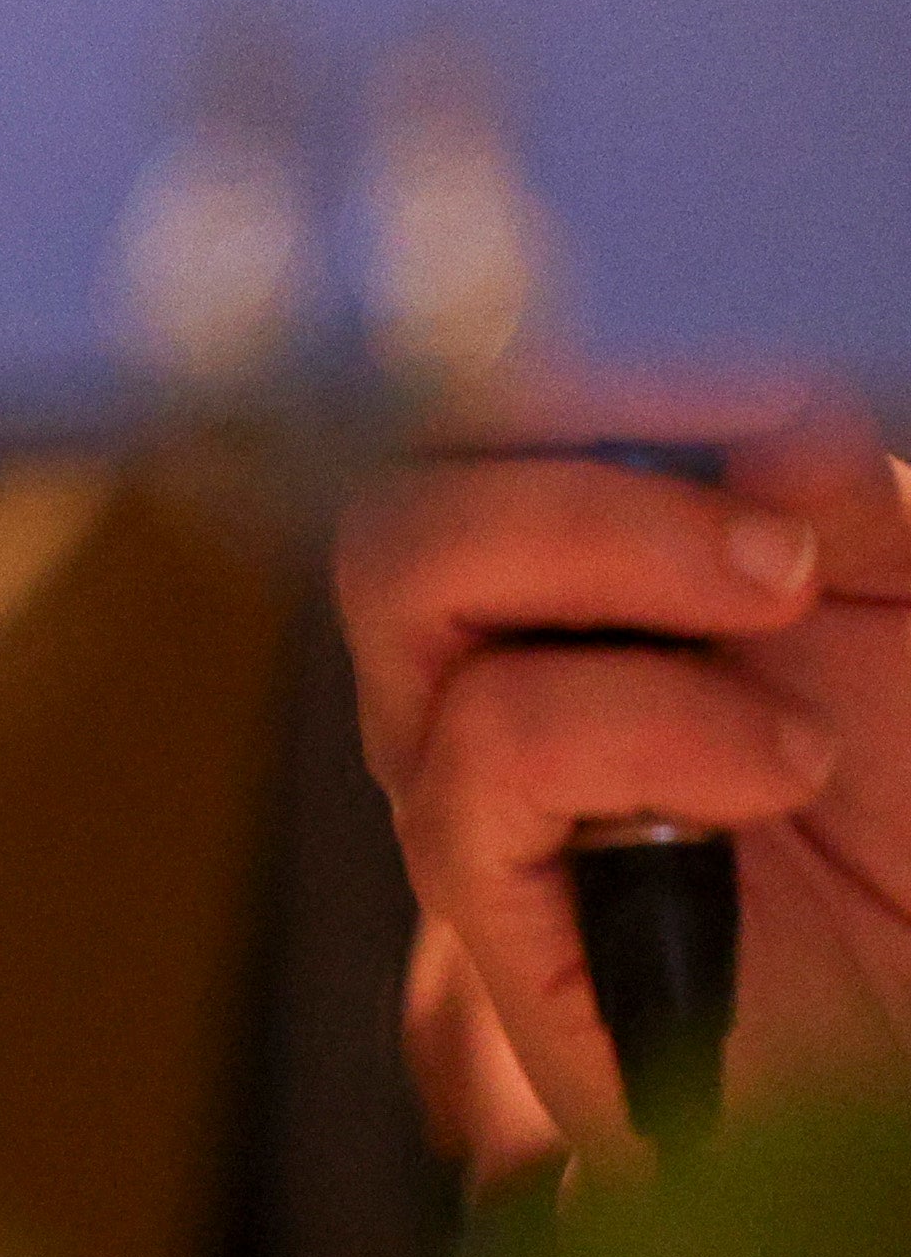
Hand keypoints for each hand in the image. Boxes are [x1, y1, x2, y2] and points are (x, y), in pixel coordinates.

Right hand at [338, 418, 910, 1165]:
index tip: (745, 370)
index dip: (575, 359)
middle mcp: (482, 653)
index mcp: (569, 567)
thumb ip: (838, 495)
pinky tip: (778, 764)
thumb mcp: (909, 609)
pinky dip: (639, 724)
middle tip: (774, 520)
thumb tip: (771, 408)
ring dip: (608, 547)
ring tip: (789, 605)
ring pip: (398, 572)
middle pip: (402, 464)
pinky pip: (481, 754)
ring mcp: (462, 769)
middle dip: (579, 445)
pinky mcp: (485, 897)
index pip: (474, 410)